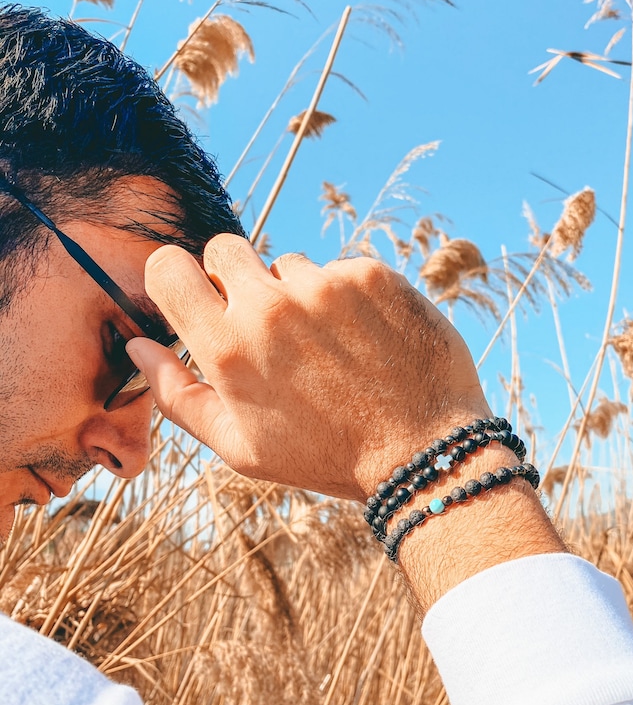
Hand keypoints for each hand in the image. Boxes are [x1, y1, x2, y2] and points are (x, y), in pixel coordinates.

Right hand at [127, 235, 490, 501]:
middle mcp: (269, 306)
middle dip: (234, 276)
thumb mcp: (240, 448)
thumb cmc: (325, 456)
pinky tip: (366, 341)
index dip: (177, 276)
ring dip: (297, 294)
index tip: (196, 294)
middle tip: (263, 321)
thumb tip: (137, 346)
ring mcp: (324, 286)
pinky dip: (347, 298)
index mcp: (227, 348)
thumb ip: (178, 396)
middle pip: (225, 247)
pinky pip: (340, 270)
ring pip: (288, 264)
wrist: (423, 452)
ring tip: (328, 348)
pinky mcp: (371, 275)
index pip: (169, 266)